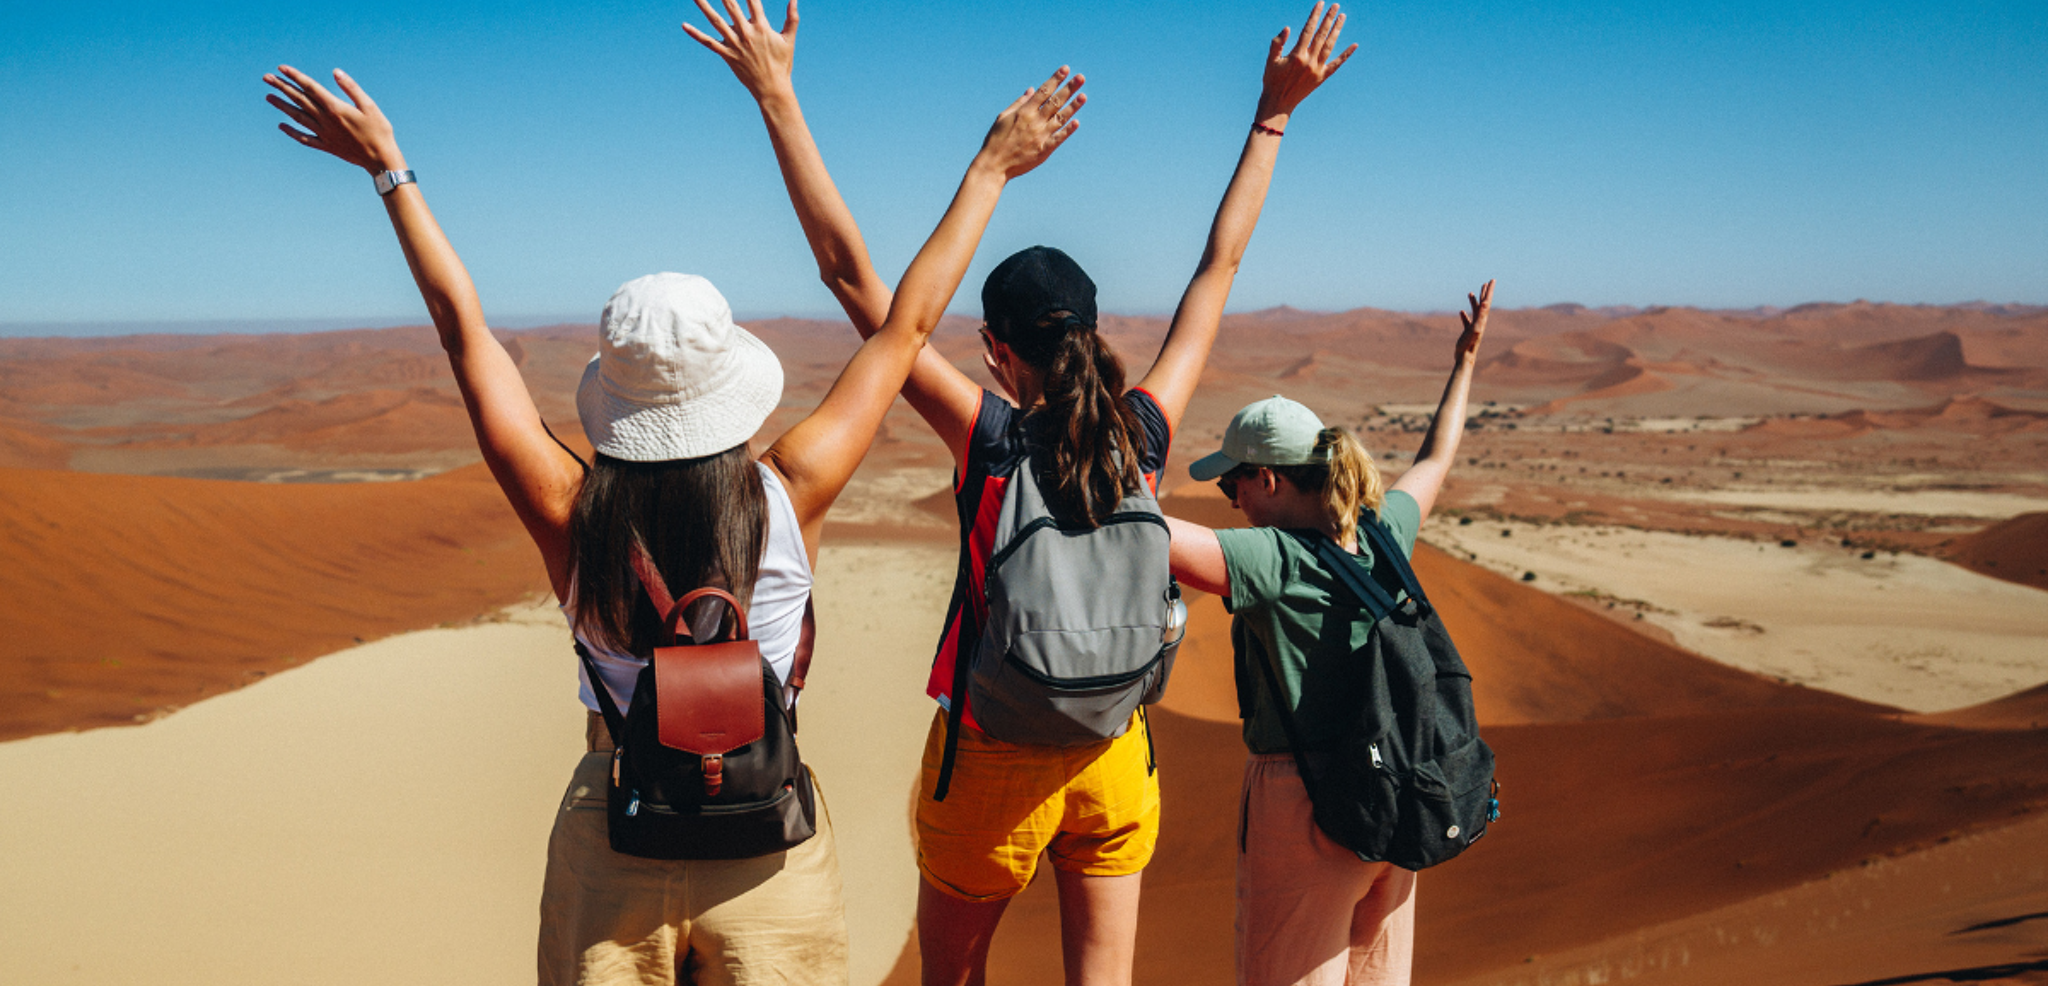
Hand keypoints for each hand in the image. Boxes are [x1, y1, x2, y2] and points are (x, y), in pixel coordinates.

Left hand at [264, 65, 403, 173]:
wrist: (381, 159)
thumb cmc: (379, 131)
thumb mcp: (369, 106)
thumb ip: (351, 88)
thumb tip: (336, 72)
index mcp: (335, 108)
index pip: (310, 87)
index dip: (295, 76)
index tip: (281, 68)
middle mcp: (326, 120)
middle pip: (299, 100)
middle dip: (282, 87)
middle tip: (266, 78)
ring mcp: (324, 134)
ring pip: (297, 117)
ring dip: (282, 106)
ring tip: (268, 96)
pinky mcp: (326, 146)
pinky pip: (304, 138)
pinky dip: (291, 132)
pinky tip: (281, 126)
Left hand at [683, 0, 797, 100]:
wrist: (772, 89)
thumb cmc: (782, 64)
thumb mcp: (789, 40)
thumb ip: (792, 18)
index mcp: (761, 27)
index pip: (753, 1)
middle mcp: (746, 33)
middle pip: (731, 6)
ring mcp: (735, 44)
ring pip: (716, 21)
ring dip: (704, 6)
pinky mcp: (727, 55)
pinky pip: (709, 43)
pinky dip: (696, 34)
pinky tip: (684, 25)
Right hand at [974, 67, 1085, 180]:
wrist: (994, 165)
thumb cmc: (996, 140)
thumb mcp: (1003, 117)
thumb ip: (1019, 103)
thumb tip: (1032, 90)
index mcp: (1024, 112)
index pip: (1044, 91)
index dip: (1056, 79)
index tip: (1066, 69)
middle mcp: (1034, 121)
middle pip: (1055, 101)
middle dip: (1069, 88)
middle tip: (1081, 77)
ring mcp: (1040, 136)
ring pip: (1060, 118)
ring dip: (1073, 106)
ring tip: (1083, 96)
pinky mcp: (1044, 150)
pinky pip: (1058, 138)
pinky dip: (1068, 130)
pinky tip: (1077, 122)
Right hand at [1257, 2, 1356, 121]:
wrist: (1279, 103)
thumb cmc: (1272, 80)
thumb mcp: (1271, 61)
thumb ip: (1277, 43)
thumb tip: (1288, 28)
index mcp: (1296, 55)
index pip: (1308, 30)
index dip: (1315, 15)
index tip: (1321, 3)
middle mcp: (1309, 61)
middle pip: (1321, 35)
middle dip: (1329, 18)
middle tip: (1336, 5)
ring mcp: (1317, 70)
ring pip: (1330, 45)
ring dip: (1337, 30)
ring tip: (1342, 17)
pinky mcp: (1322, 78)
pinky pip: (1336, 64)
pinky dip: (1346, 55)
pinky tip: (1354, 45)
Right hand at [1457, 280, 1493, 361]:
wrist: (1465, 358)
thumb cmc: (1469, 344)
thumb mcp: (1475, 328)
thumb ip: (1480, 316)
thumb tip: (1485, 303)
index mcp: (1482, 319)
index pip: (1487, 302)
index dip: (1489, 291)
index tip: (1492, 280)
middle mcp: (1480, 322)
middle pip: (1484, 304)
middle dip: (1485, 293)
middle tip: (1487, 282)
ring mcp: (1474, 327)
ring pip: (1475, 311)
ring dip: (1475, 302)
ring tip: (1472, 293)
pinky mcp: (1468, 332)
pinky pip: (1467, 321)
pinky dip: (1465, 315)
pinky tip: (1461, 312)